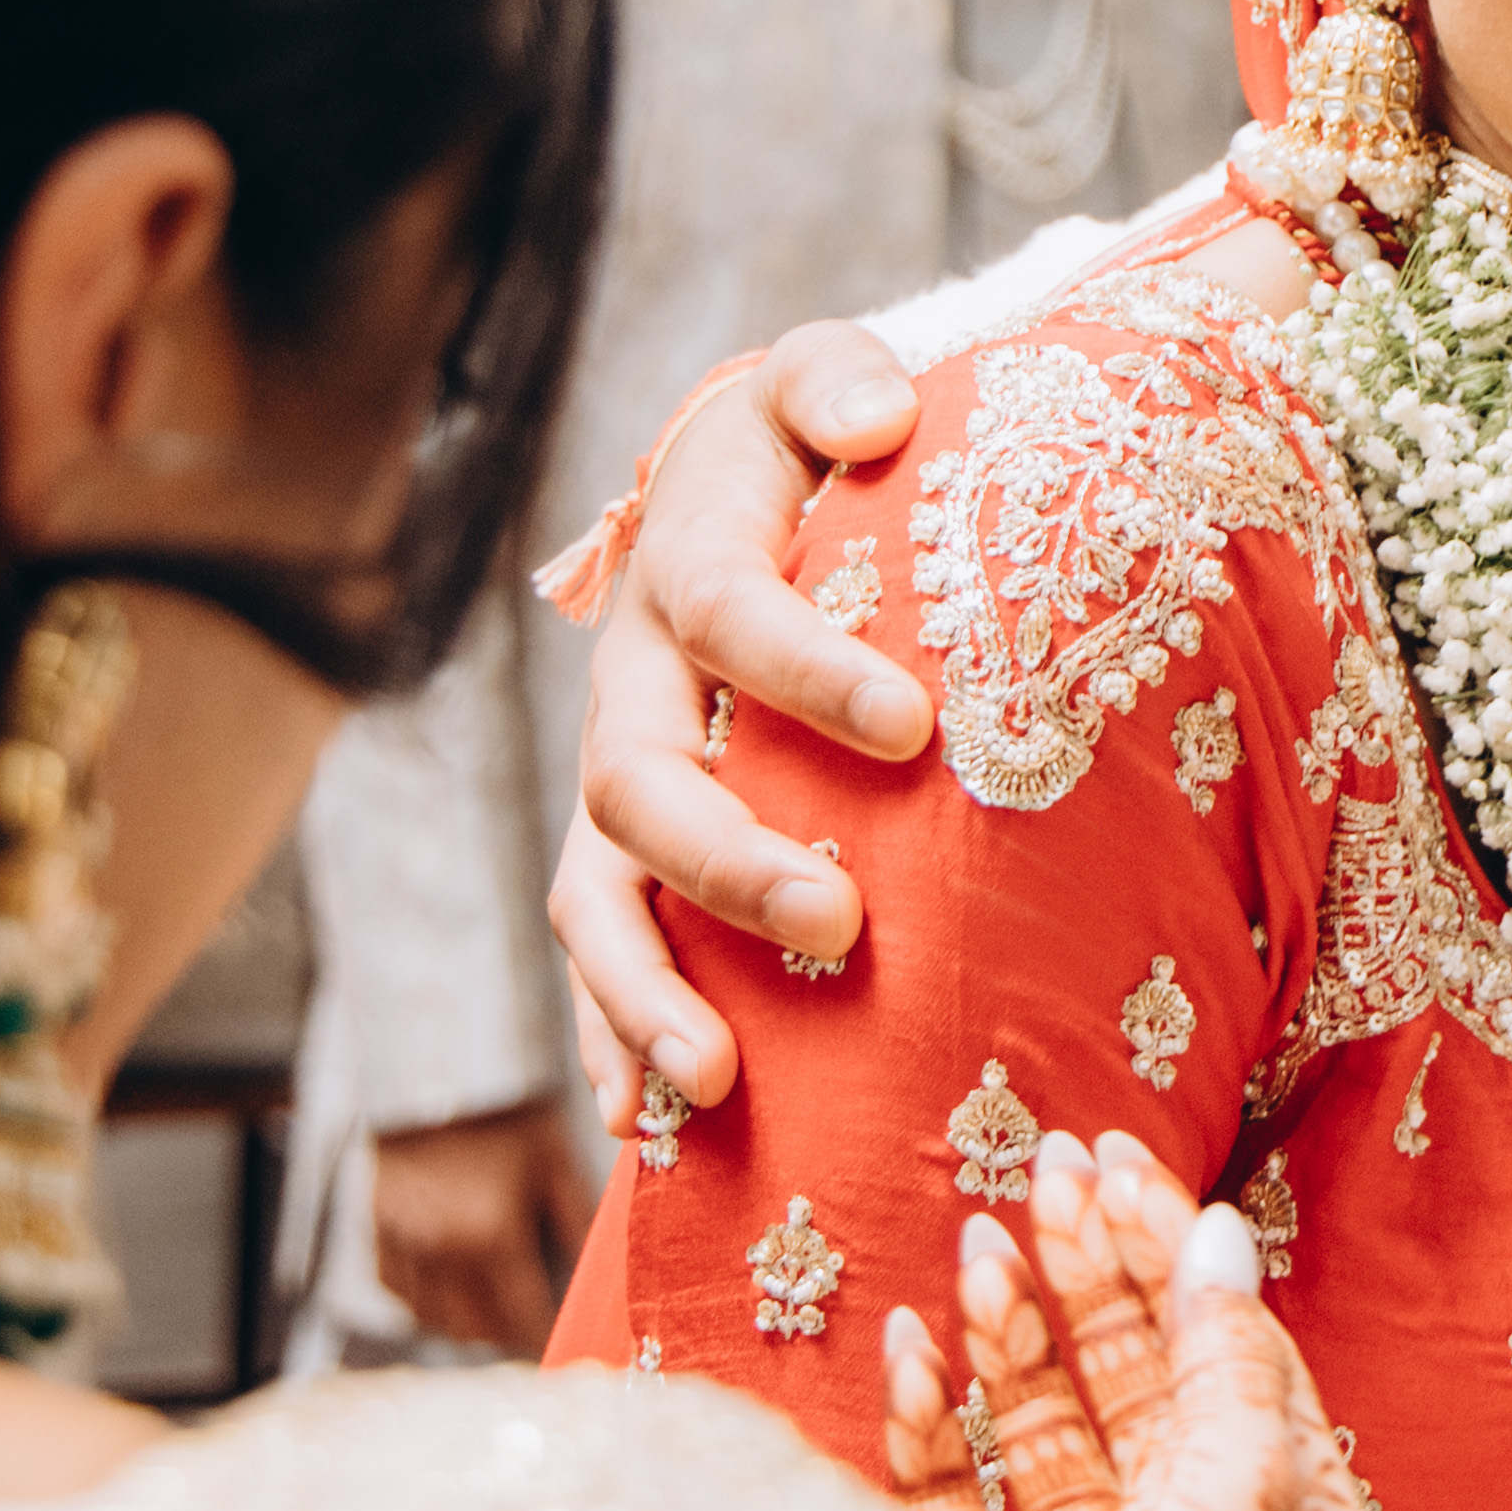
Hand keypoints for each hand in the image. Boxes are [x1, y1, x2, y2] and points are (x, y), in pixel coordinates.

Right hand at [367, 1097, 586, 1353]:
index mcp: (491, 1236)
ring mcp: (402, 1243)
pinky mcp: (376, 1228)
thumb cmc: (508, 1110)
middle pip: (475, 1328)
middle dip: (507, 1336)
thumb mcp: (554, 1161)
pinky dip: (424, 1301)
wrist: (437, 1062)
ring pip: (432, 1317)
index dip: (545, 1338)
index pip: (523, 1317)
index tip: (563, 1345)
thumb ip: (577, 1222)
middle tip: (532, 1333)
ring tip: (495, 1318)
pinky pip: (397, 1289)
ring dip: (465, 1325)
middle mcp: (441, 1251)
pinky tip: (448, 1293)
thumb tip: (603, 1272)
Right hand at [555, 316, 940, 1112]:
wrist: (747, 492)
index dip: (807, 670)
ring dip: (647, 993)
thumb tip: (877, 414)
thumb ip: (841, 381)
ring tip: (720, 1082)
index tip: (916, 723)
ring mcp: (616, 780)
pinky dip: (614, 1042)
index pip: (731, 614)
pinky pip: (599, 958)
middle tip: (838, 926)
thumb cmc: (816, 444)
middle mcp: (630, 682)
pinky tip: (646, 1130)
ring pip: (595, 899)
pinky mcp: (625, 858)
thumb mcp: (823, 384)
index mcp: (687, 558)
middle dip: (727, 865)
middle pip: (637, 785)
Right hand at [880, 1127, 1396, 1510]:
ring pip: (1045, 1450)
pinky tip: (912, 1360)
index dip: (1173, 1254)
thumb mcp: (1243, 1506)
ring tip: (977, 1249)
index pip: (1236, 1362)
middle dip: (1089, 1278)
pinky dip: (931, 1440)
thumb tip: (1218, 1232)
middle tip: (1039, 1170)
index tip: (1114, 1159)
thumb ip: (1228, 1366)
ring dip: (1007, 1344)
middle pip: (1140, 1392)